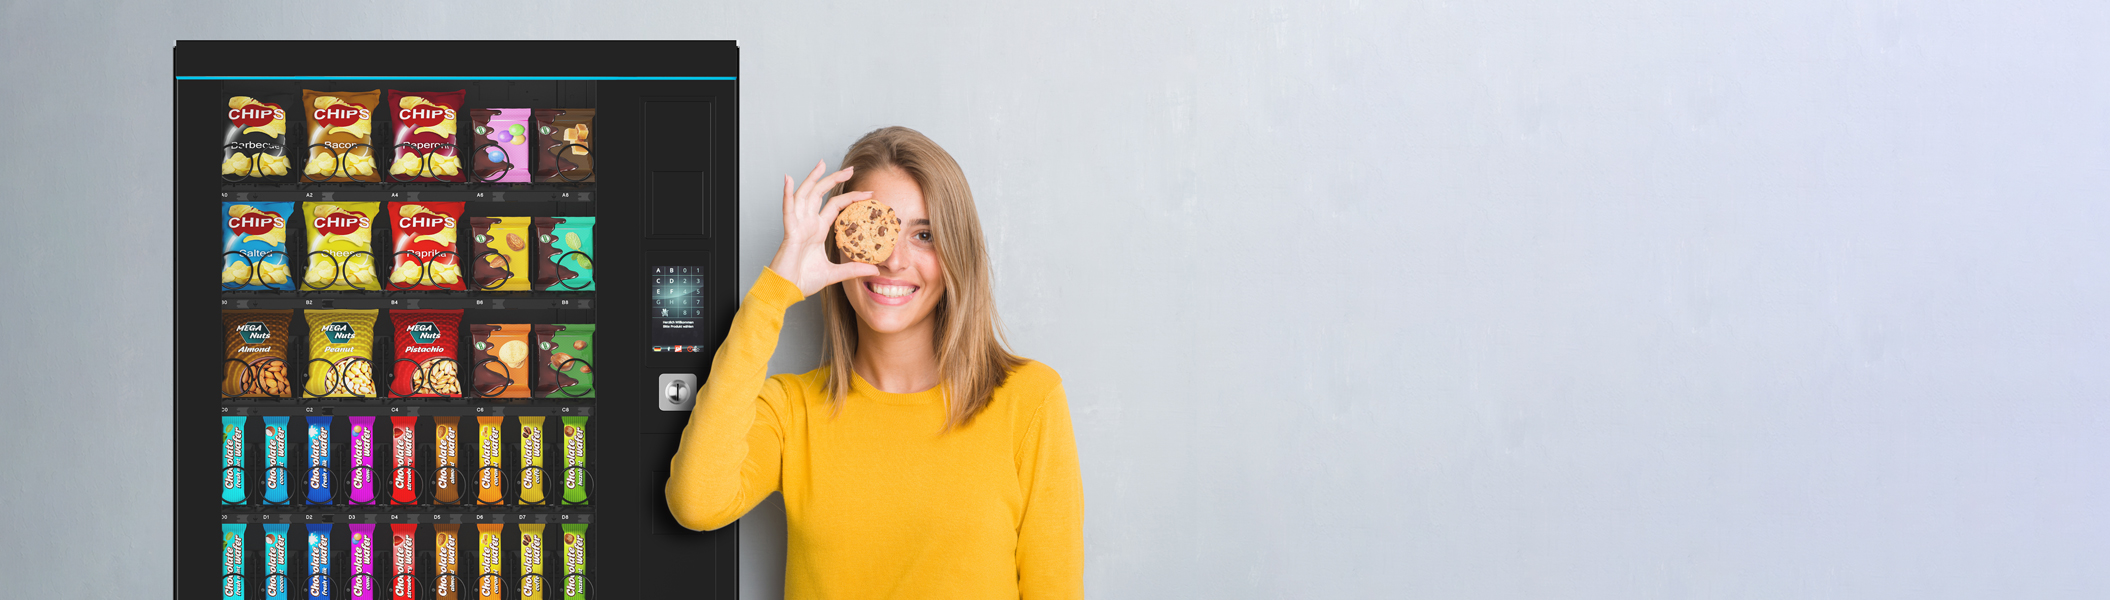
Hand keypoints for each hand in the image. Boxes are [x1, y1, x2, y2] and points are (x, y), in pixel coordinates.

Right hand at [769, 161, 880, 296]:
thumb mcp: (835, 274)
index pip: (835, 206)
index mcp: (817, 230)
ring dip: (812, 179)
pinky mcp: (789, 232)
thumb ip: (853, 269)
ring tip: (821, 164)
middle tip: (850, 169)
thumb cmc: (803, 281)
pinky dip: (787, 194)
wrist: (787, 290)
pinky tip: (788, 180)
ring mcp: (798, 226)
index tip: (869, 193)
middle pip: (820, 194)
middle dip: (834, 179)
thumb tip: (874, 269)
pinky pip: (788, 210)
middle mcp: (807, 224)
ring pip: (804, 195)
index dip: (851, 197)